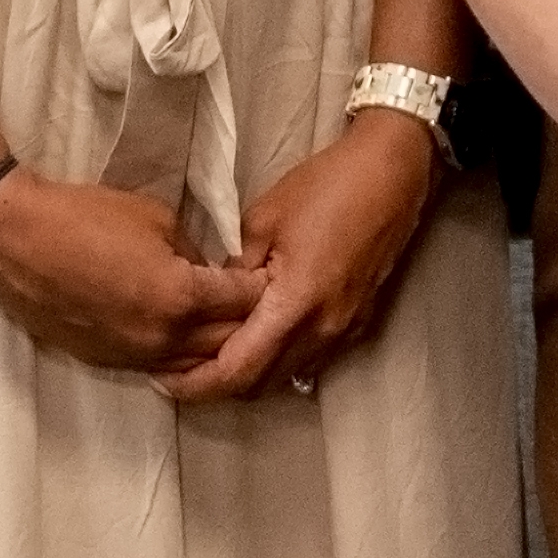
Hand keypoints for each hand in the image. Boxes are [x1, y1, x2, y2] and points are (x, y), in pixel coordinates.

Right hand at [0, 170, 264, 378]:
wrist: (16, 242)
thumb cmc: (85, 217)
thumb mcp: (155, 219)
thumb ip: (193, 252)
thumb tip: (209, 273)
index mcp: (182, 298)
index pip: (246, 304)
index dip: (265, 289)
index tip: (276, 277)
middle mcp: (164, 338)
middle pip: (229, 344)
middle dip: (250, 324)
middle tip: (261, 304)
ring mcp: (135, 357)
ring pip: (196, 367)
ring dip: (217, 349)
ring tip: (229, 326)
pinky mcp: (109, 363)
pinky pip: (161, 367)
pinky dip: (181, 356)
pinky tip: (187, 337)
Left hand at [160, 112, 442, 403]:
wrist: (393, 171)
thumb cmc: (326, 186)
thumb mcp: (263, 220)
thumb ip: (234, 271)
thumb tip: (212, 301)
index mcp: (295, 305)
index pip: (238, 371)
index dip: (197, 384)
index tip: (164, 378)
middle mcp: (323, 330)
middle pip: (259, 385)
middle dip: (217, 385)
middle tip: (179, 367)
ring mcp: (344, 330)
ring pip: (285, 376)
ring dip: (249, 374)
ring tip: (213, 353)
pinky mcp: (357, 323)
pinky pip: (309, 359)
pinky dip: (277, 359)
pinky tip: (257, 337)